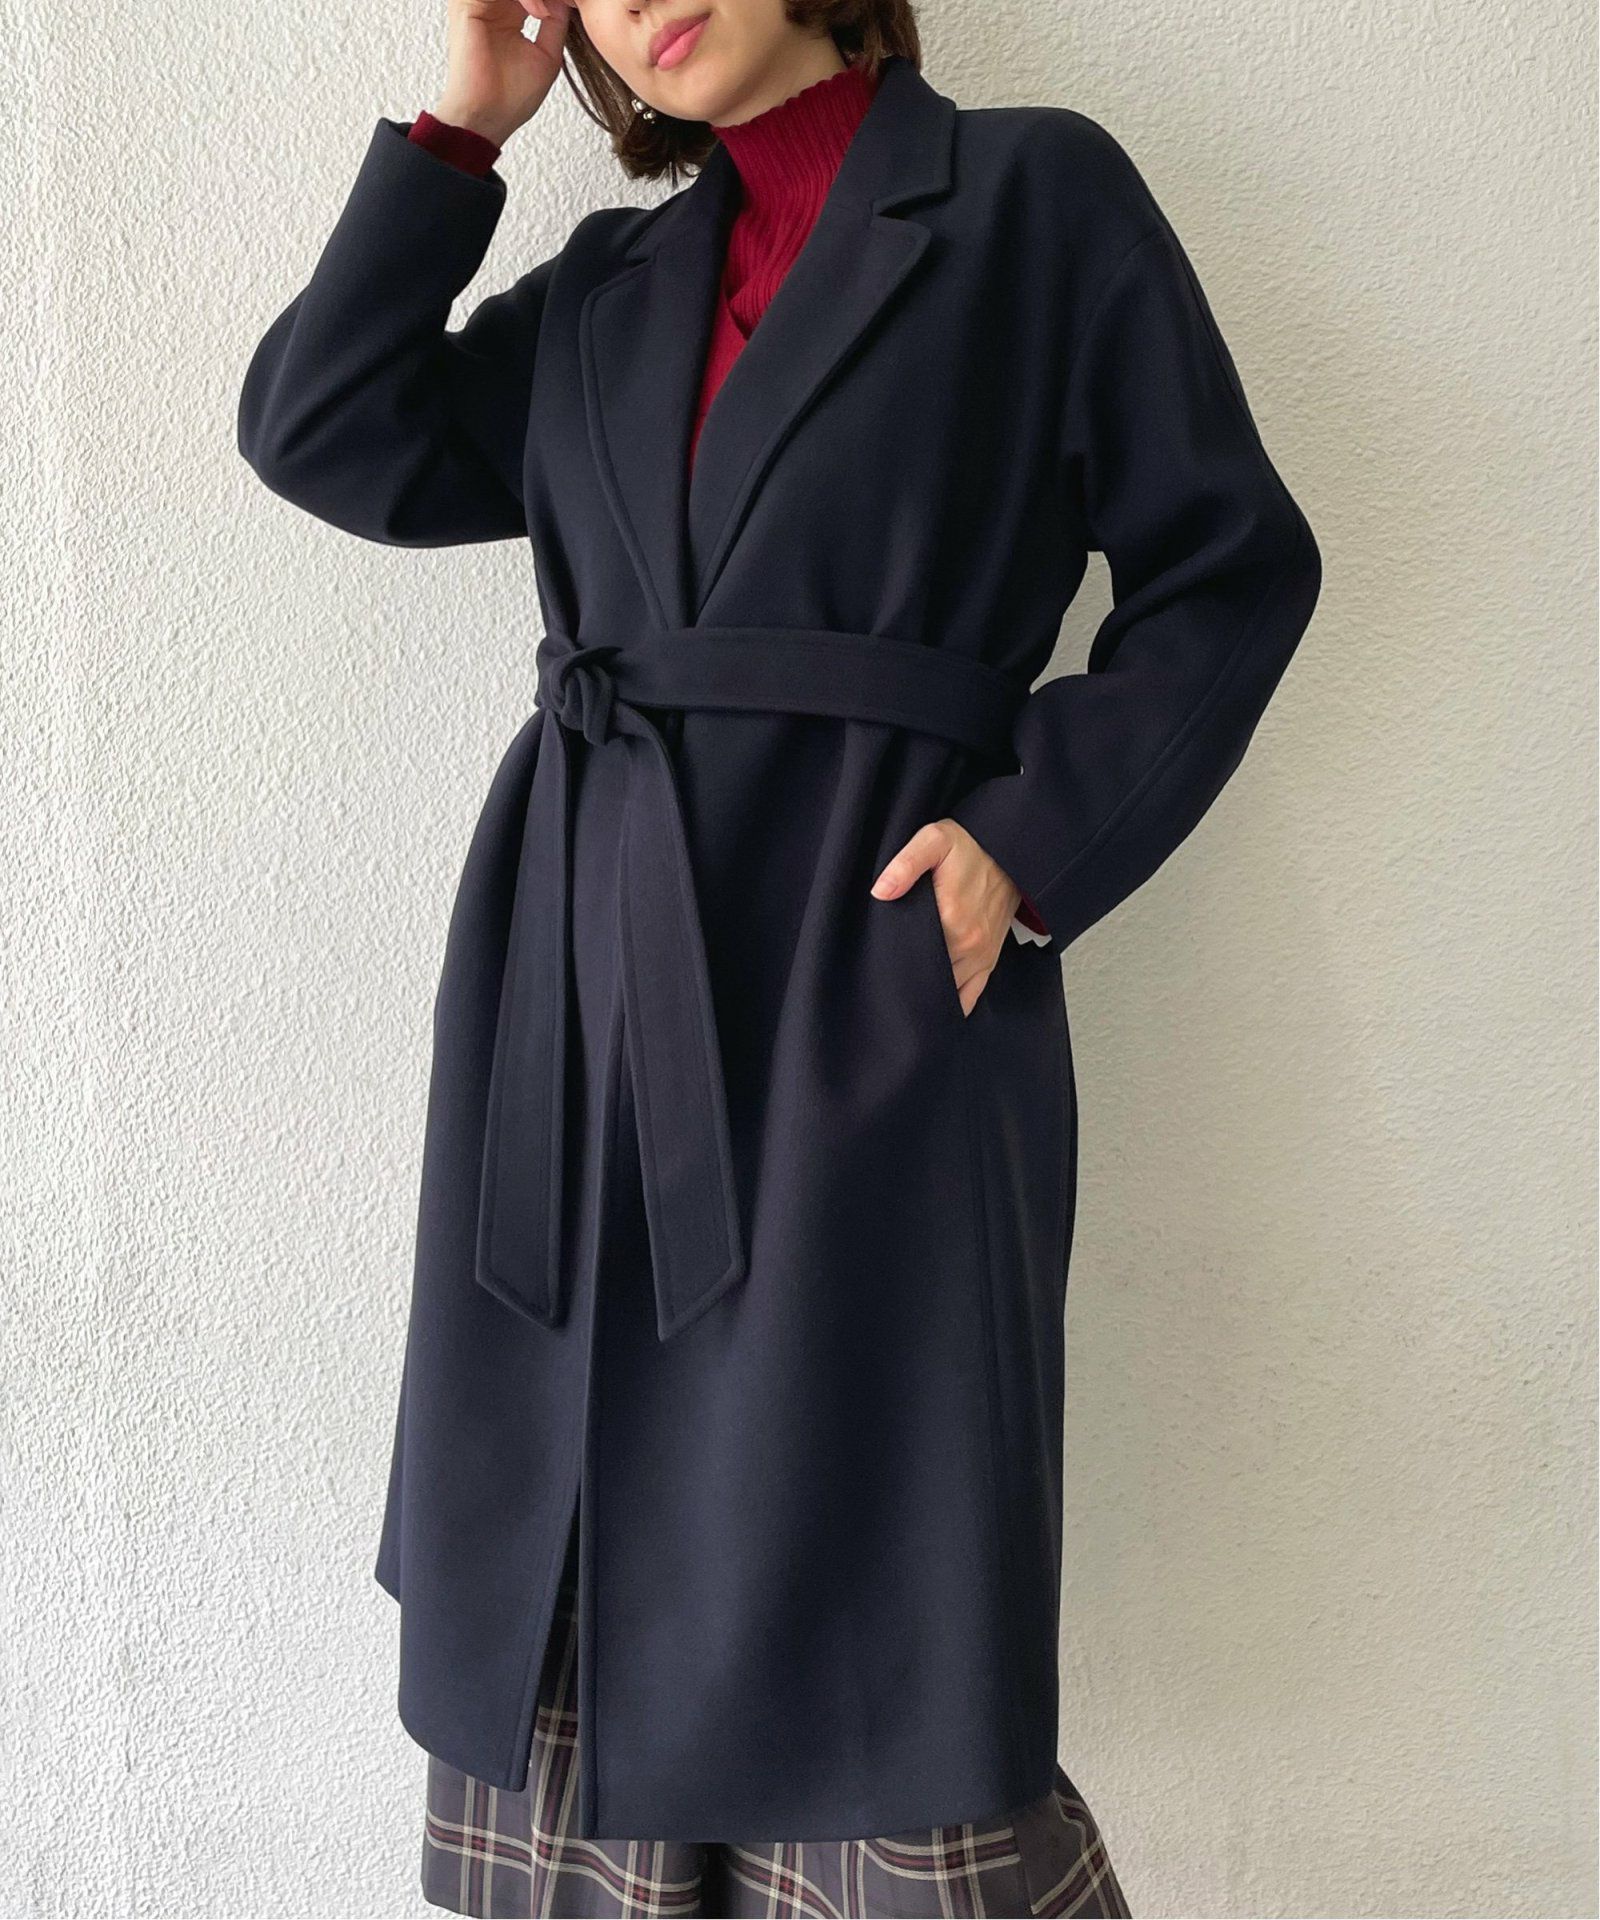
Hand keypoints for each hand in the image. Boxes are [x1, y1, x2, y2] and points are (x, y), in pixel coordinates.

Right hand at [430, 0, 572, 149]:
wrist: (487, 117)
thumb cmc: (511, 97)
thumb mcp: (548, 56)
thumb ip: (556, 22)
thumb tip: (567, 1)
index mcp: (509, 13)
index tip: (573, 7)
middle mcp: (492, 4)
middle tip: (561, 7)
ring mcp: (477, 2)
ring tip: (547, 13)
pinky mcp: (466, 4)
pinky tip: (537, 11)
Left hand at [870, 819, 1021, 1016]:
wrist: (1012, 850)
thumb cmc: (971, 846)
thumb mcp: (935, 841)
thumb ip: (906, 864)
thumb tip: (881, 891)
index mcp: (950, 920)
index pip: (911, 957)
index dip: (891, 963)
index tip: (875, 966)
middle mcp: (968, 946)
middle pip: (929, 978)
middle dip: (906, 982)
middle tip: (883, 984)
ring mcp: (981, 956)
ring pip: (948, 991)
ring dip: (928, 995)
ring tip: (904, 998)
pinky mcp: (989, 959)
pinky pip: (971, 994)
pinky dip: (953, 1003)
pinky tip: (934, 1007)